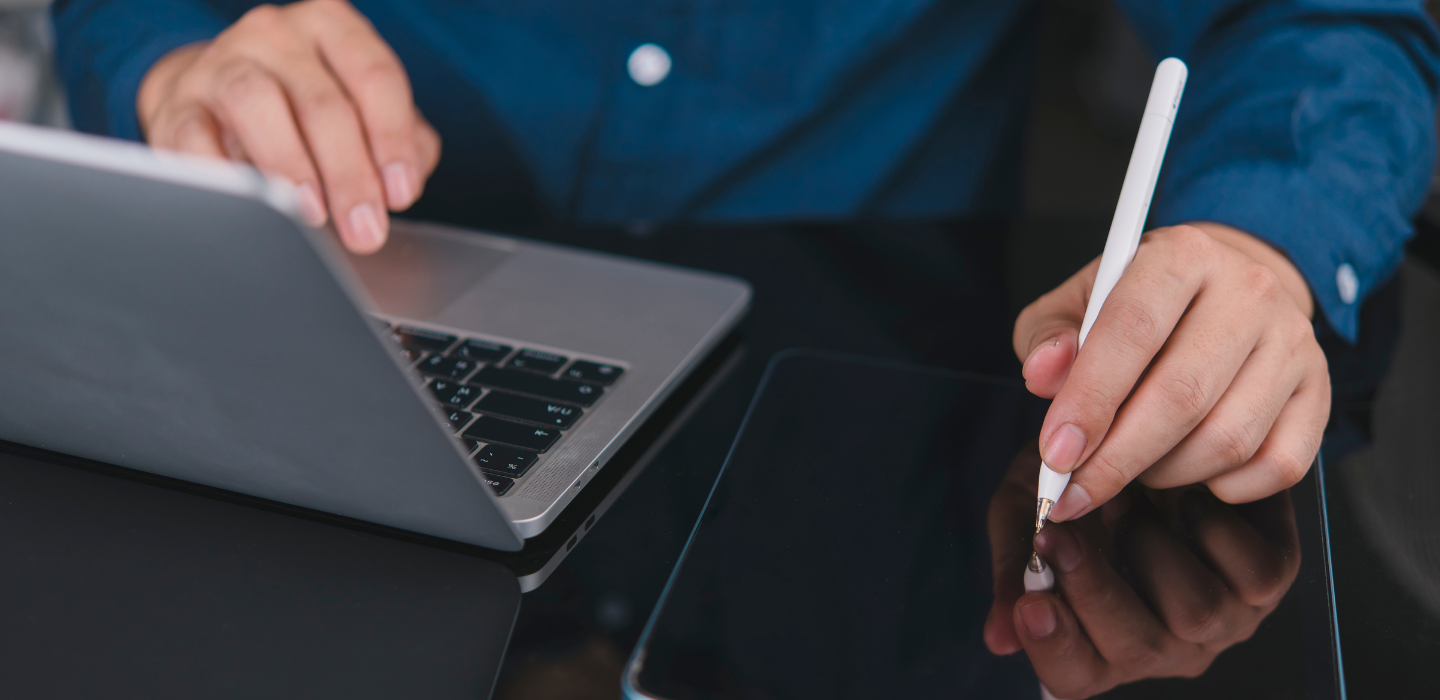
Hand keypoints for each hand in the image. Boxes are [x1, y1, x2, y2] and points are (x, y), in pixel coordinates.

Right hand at [136, 0, 440, 253]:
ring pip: (256, 103)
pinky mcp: (177, 104)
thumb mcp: (365, 113)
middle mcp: (276, 33)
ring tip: (311, 213)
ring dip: (290, 165)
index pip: (374, 77)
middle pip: (322, 101)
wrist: (216, 99)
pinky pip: (194, 137)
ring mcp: (220, 62)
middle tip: (364, 227)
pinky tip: (251, 204)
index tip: (399, 194)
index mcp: (332, 26)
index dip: (392, 139)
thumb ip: (402, 141)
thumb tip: (403, 183)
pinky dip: (222, 172)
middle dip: (349, 174)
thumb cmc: (305, 110)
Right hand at [984, 451, 1299, 697]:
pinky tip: (1185, 494)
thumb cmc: (1079, 477)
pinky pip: (1257, 573)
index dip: (1052, 648)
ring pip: (1196, 612)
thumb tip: (998, 639)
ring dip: (1151, 546)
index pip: (1074, 675)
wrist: (1139, 421)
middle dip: (1093, 588)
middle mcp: (1166, 642)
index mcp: (1100, 641)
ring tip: (1123, 496)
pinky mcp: (1270, 575)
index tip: (1030, 605)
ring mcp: (1224, 615)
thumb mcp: (1026, 512)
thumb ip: (1014, 570)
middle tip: (1058, 531)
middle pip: (1137, 649)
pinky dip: (1216, 529)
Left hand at [1013, 223, 1328, 518]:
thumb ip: (1048, 336)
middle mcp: (1248, 292)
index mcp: (1180, 255)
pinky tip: (1190, 470)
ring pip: (1228, 439)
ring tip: (1132, 467)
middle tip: (1077, 491)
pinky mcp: (1319, 390)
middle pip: (1182, 395)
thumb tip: (1043, 375)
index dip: (1089, 400)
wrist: (1225, 291)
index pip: (1131, 330)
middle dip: (1118, 458)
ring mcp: (1293, 342)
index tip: (1057, 454)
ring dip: (1166, 473)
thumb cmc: (1141, 306)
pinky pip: (1277, 465)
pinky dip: (1225, 486)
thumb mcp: (1079, 303)